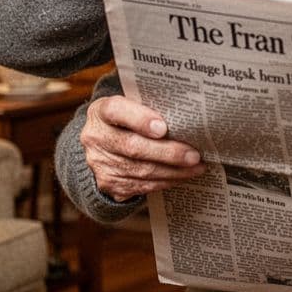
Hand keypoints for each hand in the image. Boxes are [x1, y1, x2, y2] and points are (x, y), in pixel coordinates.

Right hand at [80, 95, 205, 200]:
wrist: (102, 144)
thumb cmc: (127, 120)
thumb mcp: (130, 106)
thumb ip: (150, 108)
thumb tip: (187, 119)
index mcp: (100, 111)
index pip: (116, 110)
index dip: (140, 119)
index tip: (164, 128)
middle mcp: (95, 138)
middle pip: (133, 147)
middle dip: (168, 153)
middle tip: (194, 155)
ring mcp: (100, 163)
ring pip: (141, 171)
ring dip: (173, 171)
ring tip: (196, 167)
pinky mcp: (109, 184)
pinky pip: (142, 186)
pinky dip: (166, 181)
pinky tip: (182, 175)